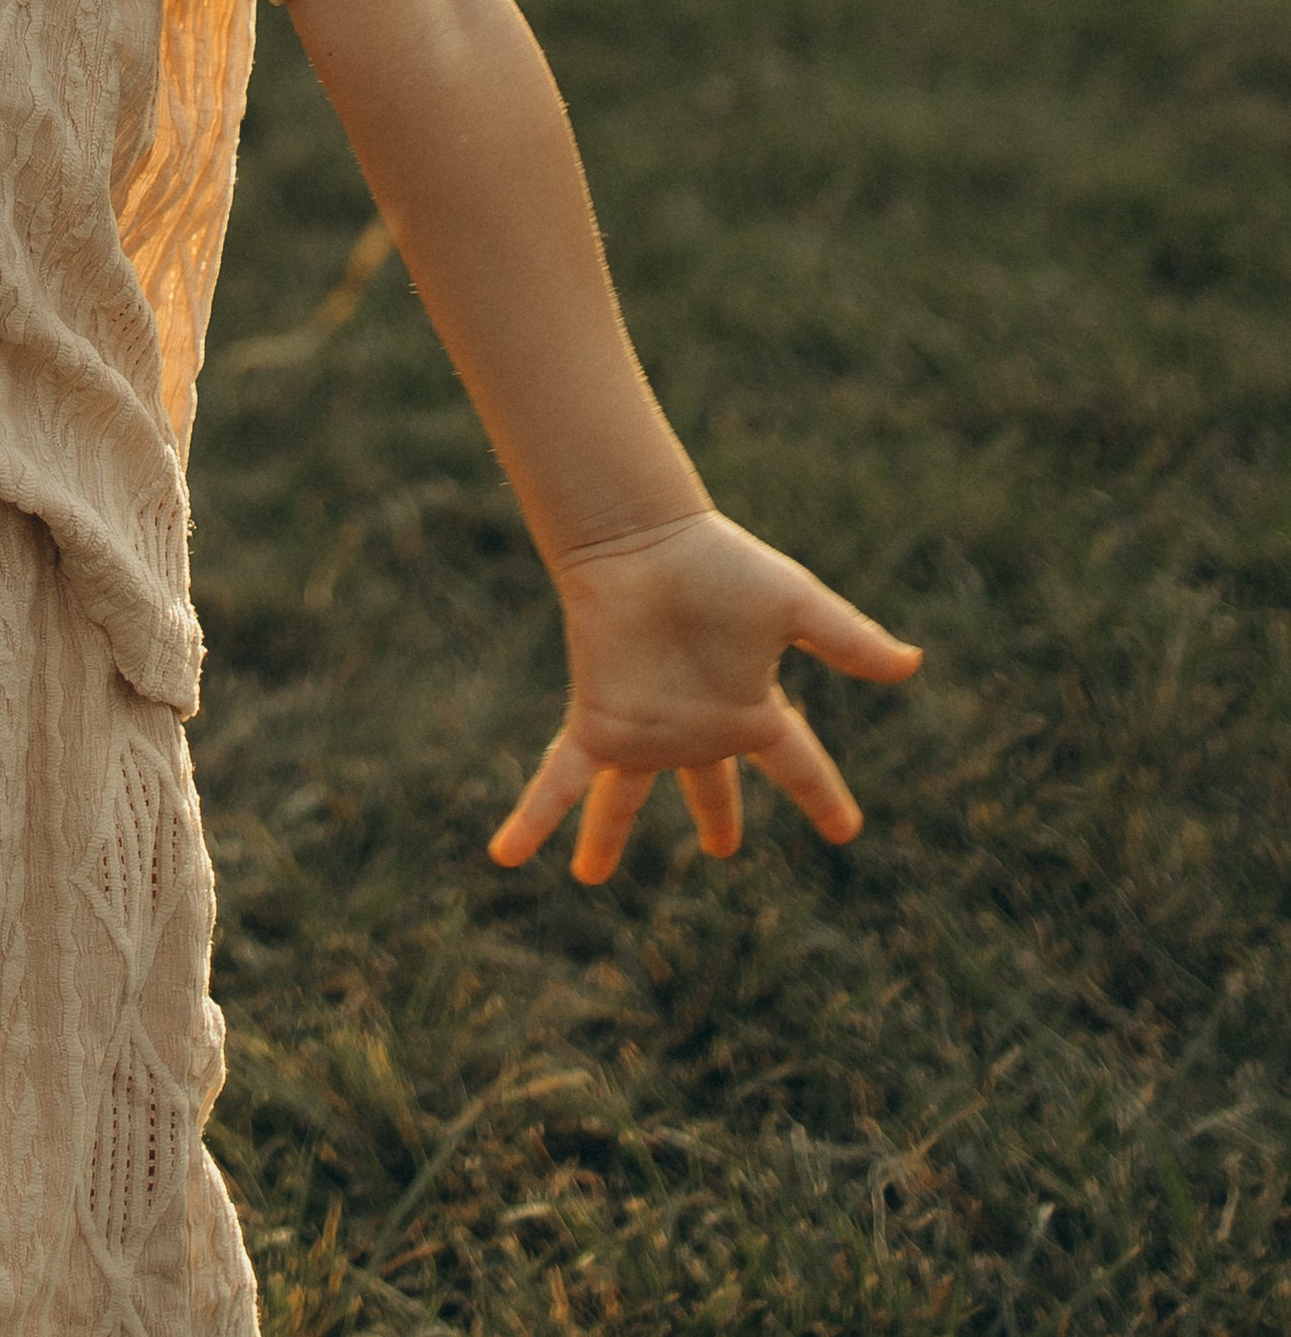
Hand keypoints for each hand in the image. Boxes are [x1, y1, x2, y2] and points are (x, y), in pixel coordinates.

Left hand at [490, 509, 919, 883]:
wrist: (644, 540)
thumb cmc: (720, 567)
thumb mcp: (797, 606)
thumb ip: (847, 641)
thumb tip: (913, 664)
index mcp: (749, 708)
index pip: (798, 764)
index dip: (822, 796)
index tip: (846, 827)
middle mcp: (695, 728)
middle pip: (708, 786)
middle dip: (716, 815)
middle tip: (723, 851)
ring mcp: (643, 732)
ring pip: (621, 799)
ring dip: (605, 836)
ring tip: (590, 875)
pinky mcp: (597, 725)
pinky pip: (560, 782)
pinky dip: (535, 818)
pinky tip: (503, 854)